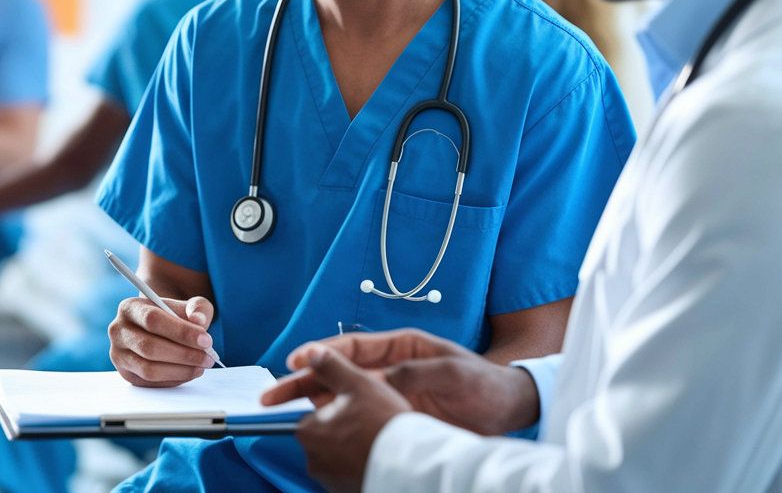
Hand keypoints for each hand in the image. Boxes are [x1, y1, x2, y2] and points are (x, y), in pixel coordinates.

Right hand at [108, 295, 217, 386]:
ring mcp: (119, 355)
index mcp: (130, 308)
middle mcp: (118, 331)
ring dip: (180, 370)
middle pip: (150, 348)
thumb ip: (198, 308)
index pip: (153, 320)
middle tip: (208, 357)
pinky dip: (174, 379)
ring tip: (201, 366)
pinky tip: (189, 371)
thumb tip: (198, 321)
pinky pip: (151, 382)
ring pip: (149, 369)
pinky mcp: (126, 374)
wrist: (159, 328)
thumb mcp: (189, 305)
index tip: (206, 340)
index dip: (181, 332)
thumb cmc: (175, 315)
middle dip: (184, 355)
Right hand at [263, 329, 539, 435]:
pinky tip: (322, 434)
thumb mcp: (451, 373)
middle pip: (338, 372)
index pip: (351, 347)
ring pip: (342, 396)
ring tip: (286, 415)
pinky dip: (338, 425)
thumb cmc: (483, 383)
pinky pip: (360, 418)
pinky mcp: (396, 417)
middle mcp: (390, 368)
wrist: (508, 408)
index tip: (295, 361)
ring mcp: (391, 393)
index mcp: (400, 348)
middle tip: (273, 394)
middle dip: (303, 381)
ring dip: (314, 404)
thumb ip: (416, 374)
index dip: (320, 354)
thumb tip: (382, 379)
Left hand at [275, 344, 412, 492]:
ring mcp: (330, 480)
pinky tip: (379, 454)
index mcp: (308, 431)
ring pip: (339, 454)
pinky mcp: (348, 491)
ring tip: (377, 437)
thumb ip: (330, 365)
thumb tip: (311, 353)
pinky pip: (351, 472)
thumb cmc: (384, 426)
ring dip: (354, 445)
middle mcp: (313, 460)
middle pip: (325, 434)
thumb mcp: (357, 383)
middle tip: (370, 419)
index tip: (354, 404)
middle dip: (344, 425)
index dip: (335, 404)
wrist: (411, 467)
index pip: (311, 411)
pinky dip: (362, 462)